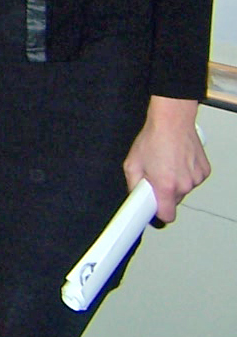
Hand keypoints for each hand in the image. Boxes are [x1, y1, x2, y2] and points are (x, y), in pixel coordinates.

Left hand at [123, 96, 210, 222]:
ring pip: (183, 190)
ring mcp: (197, 178)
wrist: (173, 121)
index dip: (158, 213)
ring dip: (175, 182)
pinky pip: (192, 180)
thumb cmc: (153, 138)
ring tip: (167, 163)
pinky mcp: (204, 171)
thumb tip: (135, 197)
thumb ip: (133, 185)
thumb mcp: (132, 164)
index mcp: (166, 186)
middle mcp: (184, 184)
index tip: (153, 209)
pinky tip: (178, 161)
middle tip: (156, 175)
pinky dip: (186, 174)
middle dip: (164, 193)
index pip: (167, 216)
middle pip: (174, 201)